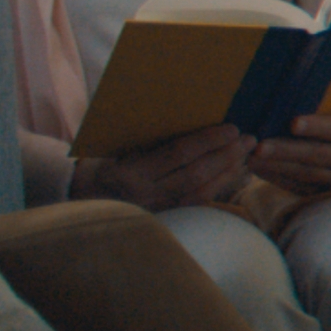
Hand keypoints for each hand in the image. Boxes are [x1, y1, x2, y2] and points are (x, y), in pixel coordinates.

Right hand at [71, 124, 253, 210]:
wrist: (81, 196)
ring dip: (228, 171)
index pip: (177, 154)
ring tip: (247, 154)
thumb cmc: (103, 161)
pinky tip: (234, 173)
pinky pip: (197, 202)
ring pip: (201, 191)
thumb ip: (151, 138)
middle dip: (226, 155)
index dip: (208, 141)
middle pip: (195, 174)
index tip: (231, 128)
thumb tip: (188, 114)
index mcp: (131, 171)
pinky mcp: (164, 216)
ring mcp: (156, 208)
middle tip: (248, 139)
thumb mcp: (119, 146)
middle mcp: (145, 193)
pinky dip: (219, 186)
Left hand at [251, 113, 330, 195]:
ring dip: (277, 166)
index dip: (317, 126)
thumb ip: (328, 110)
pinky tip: (260, 168)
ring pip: (307, 173)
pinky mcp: (328, 192)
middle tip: (260, 146)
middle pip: (319, 154)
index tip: (293, 123)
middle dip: (287, 150)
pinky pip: (299, 186)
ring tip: (252, 158)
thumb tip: (288, 100)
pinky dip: (277, 177)